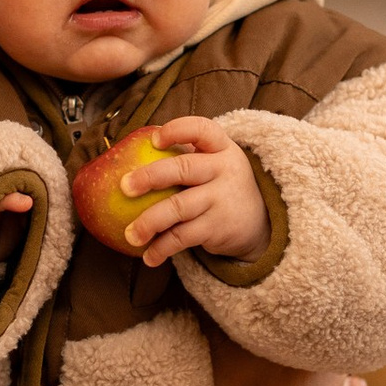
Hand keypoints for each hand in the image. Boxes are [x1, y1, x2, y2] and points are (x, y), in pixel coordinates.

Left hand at [121, 118, 271, 268]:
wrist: (261, 221)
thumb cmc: (220, 185)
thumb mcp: (214, 164)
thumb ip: (184, 158)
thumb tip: (128, 157)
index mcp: (221, 147)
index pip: (202, 129)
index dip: (177, 130)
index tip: (154, 140)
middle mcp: (223, 170)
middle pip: (183, 168)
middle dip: (150, 176)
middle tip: (124, 187)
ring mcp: (221, 199)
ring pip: (178, 208)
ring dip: (149, 222)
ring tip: (131, 234)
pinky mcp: (217, 227)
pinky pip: (183, 236)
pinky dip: (162, 248)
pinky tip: (149, 256)